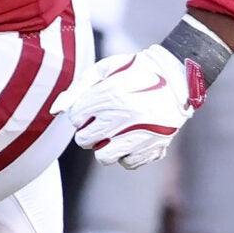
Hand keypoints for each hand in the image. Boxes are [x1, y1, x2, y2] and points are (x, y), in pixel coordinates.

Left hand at [51, 43, 202, 169]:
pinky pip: (128, 163)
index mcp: (110, 95)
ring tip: (113, 135)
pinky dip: (126, 154)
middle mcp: (124, 117)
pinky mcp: (155, 147)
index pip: (75, 118)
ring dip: (104, 147)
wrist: (178, 76)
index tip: (90, 107)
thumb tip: (55, 112)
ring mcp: (140, 134)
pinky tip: (131, 139)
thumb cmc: (135, 70)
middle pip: (84, 140)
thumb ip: (77, 88)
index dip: (80, 113)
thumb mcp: (105, 69)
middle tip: (99, 122)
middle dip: (87, 132)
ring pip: (104, 157)